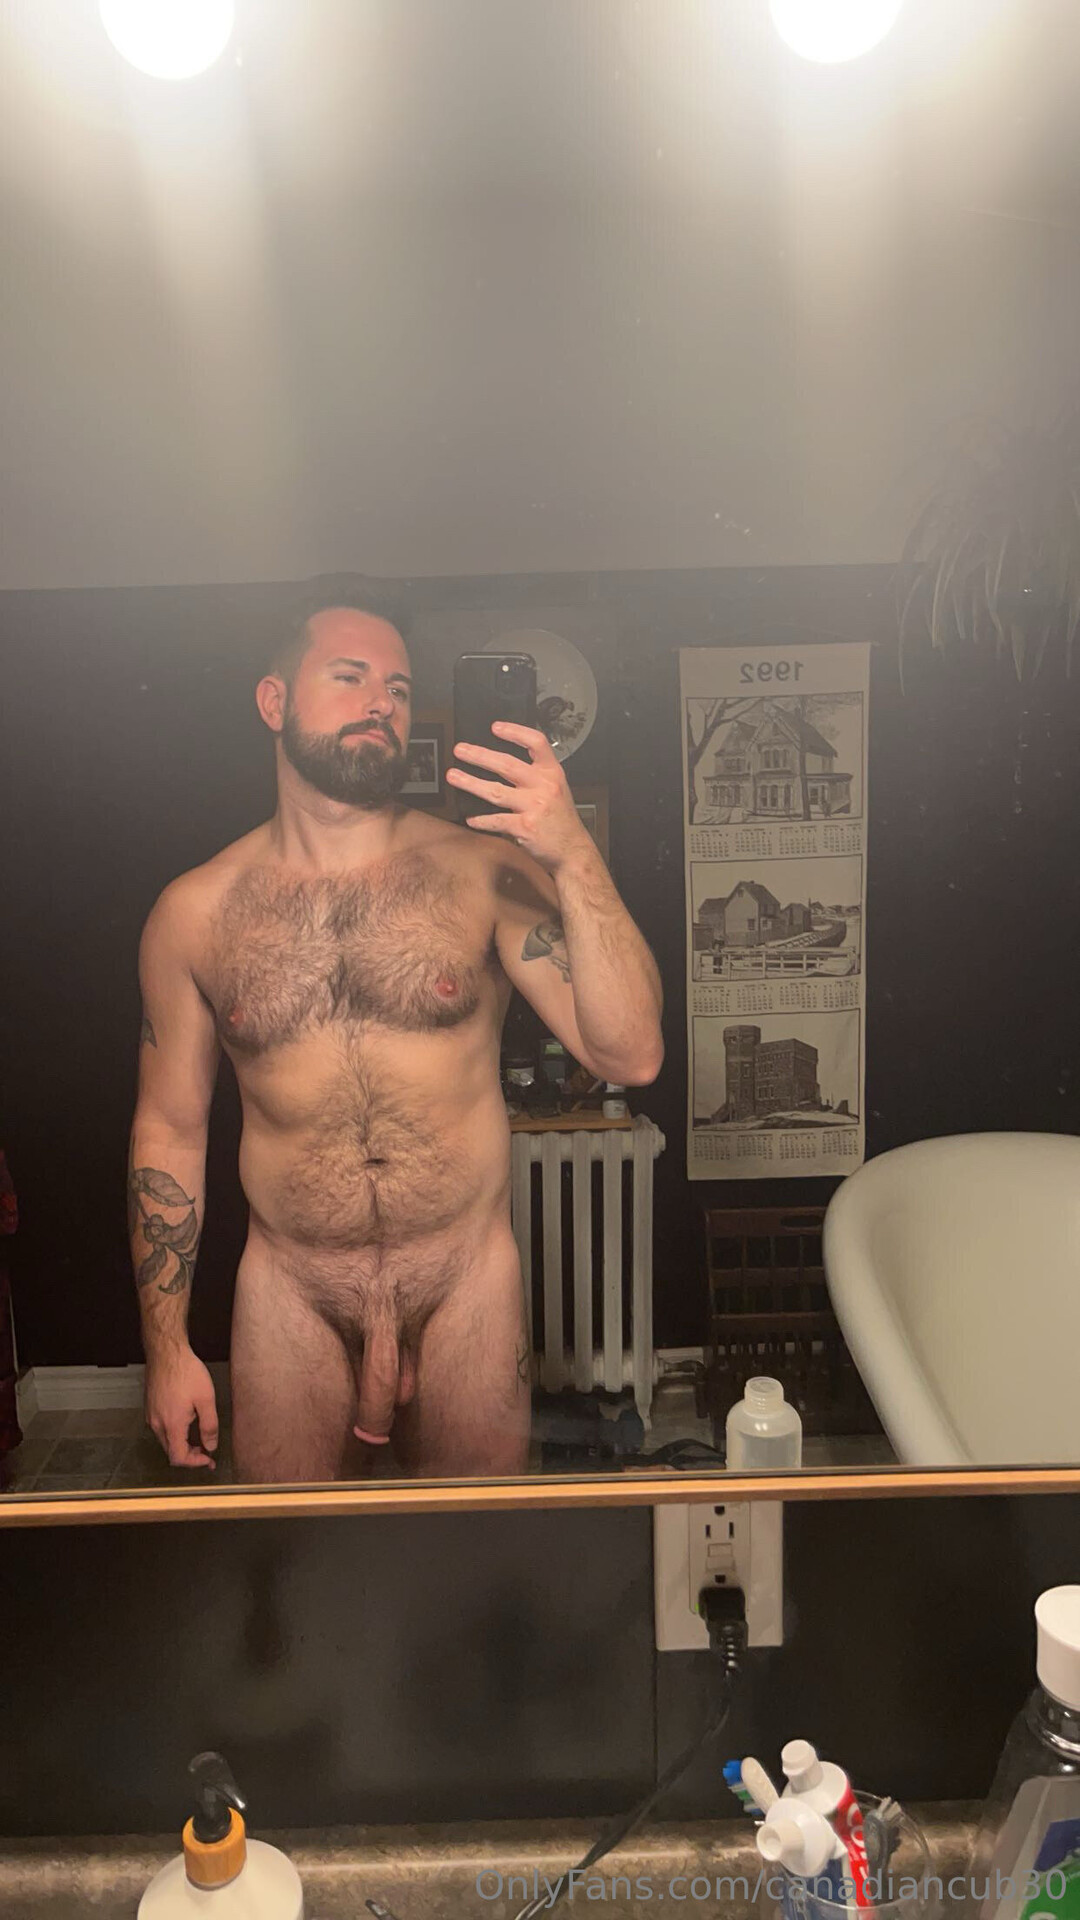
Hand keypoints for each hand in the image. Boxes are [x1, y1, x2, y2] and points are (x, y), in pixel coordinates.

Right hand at [145, 1348, 218, 1468]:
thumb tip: (211, 1446)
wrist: (166, 1353)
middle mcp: (157, 1424)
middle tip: (207, 1451)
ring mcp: (151, 1416)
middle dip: (190, 1455)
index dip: (195, 1463)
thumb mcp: (206, 1399)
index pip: (179, 1458)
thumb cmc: (185, 1371)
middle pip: (171, 1452)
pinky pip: (162, 1428)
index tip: (208, 1459)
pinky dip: (175, 1433)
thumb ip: (210, 1426)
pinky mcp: (150, 1408)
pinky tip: (188, 1422)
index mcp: (171, 1424)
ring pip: (166, 1441)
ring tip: (200, 1436)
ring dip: (183, 1444)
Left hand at [446, 723, 593, 872]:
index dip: (515, 732)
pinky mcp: (524, 827)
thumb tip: (504, 762)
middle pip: (507, 764)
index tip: (495, 728)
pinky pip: (496, 820)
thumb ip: (537, 775)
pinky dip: (481, 820)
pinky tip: (471, 819)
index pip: (536, 743)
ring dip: (470, 783)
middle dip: (479, 755)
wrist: (573, 851)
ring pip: (495, 791)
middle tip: (460, 750)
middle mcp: (544, 787)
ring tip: (454, 776)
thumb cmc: (561, 820)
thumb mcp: (557, 789)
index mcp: (552, 773)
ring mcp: (534, 807)